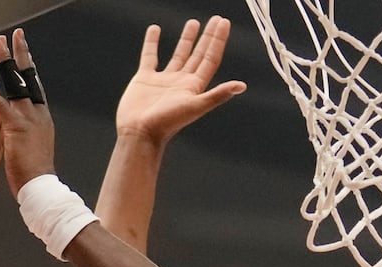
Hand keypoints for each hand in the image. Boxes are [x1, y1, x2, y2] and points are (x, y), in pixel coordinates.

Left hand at [0, 29, 55, 195]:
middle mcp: (39, 114)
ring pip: (19, 83)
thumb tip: (7, 138)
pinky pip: (1, 105)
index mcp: (42, 120)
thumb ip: (18, 138)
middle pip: (30, 77)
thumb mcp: (27, 152)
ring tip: (1, 44)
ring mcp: (30, 119)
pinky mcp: (17, 128)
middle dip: (23, 55)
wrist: (41, 187)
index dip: (30, 70)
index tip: (25, 54)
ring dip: (8, 61)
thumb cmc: (33, 178)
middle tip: (16, 36)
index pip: (35, 88)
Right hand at [115, 18, 246, 146]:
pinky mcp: (145, 79)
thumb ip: (218, 94)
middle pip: (199, 54)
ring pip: (179, 54)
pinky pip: (150, 56)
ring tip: (193, 23)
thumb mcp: (196, 106)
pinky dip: (152, 42)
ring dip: (187, 39)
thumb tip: (242, 86)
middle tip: (216, 19)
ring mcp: (164, 80)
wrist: (140, 133)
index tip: (223, 22)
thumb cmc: (167, 122)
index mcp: (194, 87)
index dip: (218, 40)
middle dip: (207, 37)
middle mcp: (182, 82)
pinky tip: (155, 29)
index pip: (210, 58)